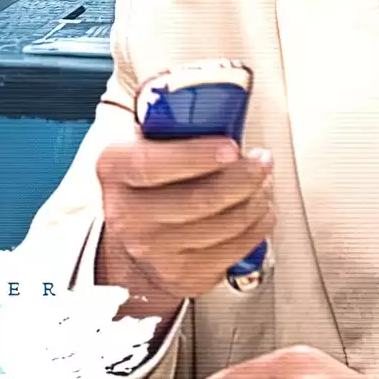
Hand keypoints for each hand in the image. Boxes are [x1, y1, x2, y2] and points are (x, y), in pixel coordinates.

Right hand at [92, 136, 273, 317]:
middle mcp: (125, 216)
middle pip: (198, 201)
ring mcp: (152, 252)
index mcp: (114, 168)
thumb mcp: (149, 140)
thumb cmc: (155, 175)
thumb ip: (175, 122)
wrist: (138, 232)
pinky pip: (234, 250)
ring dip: (256, 199)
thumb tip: (227, 102)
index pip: (151, 165)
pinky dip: (259, 225)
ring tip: (264, 180)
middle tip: (263, 160)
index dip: (195, 156)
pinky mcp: (182, 277)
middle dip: (243, 178)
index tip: (232, 146)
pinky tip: (262, 207)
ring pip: (223, 226)